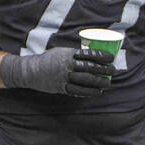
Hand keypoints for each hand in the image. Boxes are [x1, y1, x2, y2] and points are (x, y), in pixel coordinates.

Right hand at [0, 47, 114, 96]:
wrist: (31, 71)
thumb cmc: (49, 60)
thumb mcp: (61, 52)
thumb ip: (75, 54)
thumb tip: (91, 56)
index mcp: (68, 54)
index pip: (88, 54)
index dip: (101, 56)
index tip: (111, 58)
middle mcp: (67, 65)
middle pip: (90, 68)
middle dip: (104, 70)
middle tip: (113, 71)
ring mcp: (64, 77)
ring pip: (86, 81)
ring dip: (99, 82)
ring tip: (108, 84)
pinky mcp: (62, 88)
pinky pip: (78, 91)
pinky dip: (89, 92)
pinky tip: (96, 92)